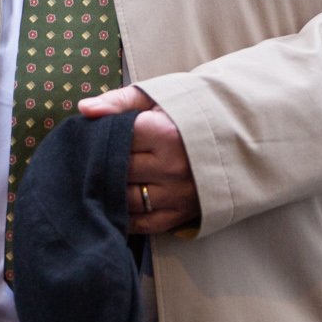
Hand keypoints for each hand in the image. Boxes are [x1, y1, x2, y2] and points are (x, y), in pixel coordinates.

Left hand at [80, 85, 200, 235]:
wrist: (237, 138)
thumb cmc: (190, 113)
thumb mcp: (158, 98)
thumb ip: (119, 101)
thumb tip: (84, 109)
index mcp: (165, 133)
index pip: (116, 139)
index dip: (101, 136)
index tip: (94, 135)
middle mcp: (172, 166)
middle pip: (119, 171)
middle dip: (103, 164)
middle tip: (89, 160)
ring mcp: (177, 194)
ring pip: (126, 199)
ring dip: (109, 191)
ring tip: (98, 181)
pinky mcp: (181, 214)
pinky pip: (143, 223)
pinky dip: (124, 217)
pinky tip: (113, 207)